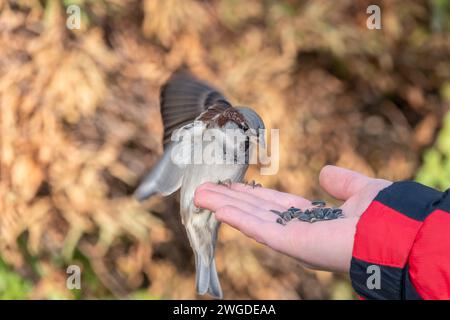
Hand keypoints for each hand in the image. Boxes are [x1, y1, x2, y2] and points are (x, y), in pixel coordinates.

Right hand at [194, 165, 391, 272]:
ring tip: (200, 195)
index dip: (250, 194)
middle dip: (229, 199)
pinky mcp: (289, 242)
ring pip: (250, 218)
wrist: (394, 231)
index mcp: (311, 217)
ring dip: (224, 206)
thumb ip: (342, 182)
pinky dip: (236, 217)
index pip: (272, 204)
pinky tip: (217, 207)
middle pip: (255, 210)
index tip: (231, 184)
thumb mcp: (360, 190)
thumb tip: (325, 173)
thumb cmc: (383, 214)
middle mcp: (296, 227)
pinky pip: (257, 228)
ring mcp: (290, 236)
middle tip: (203, 188)